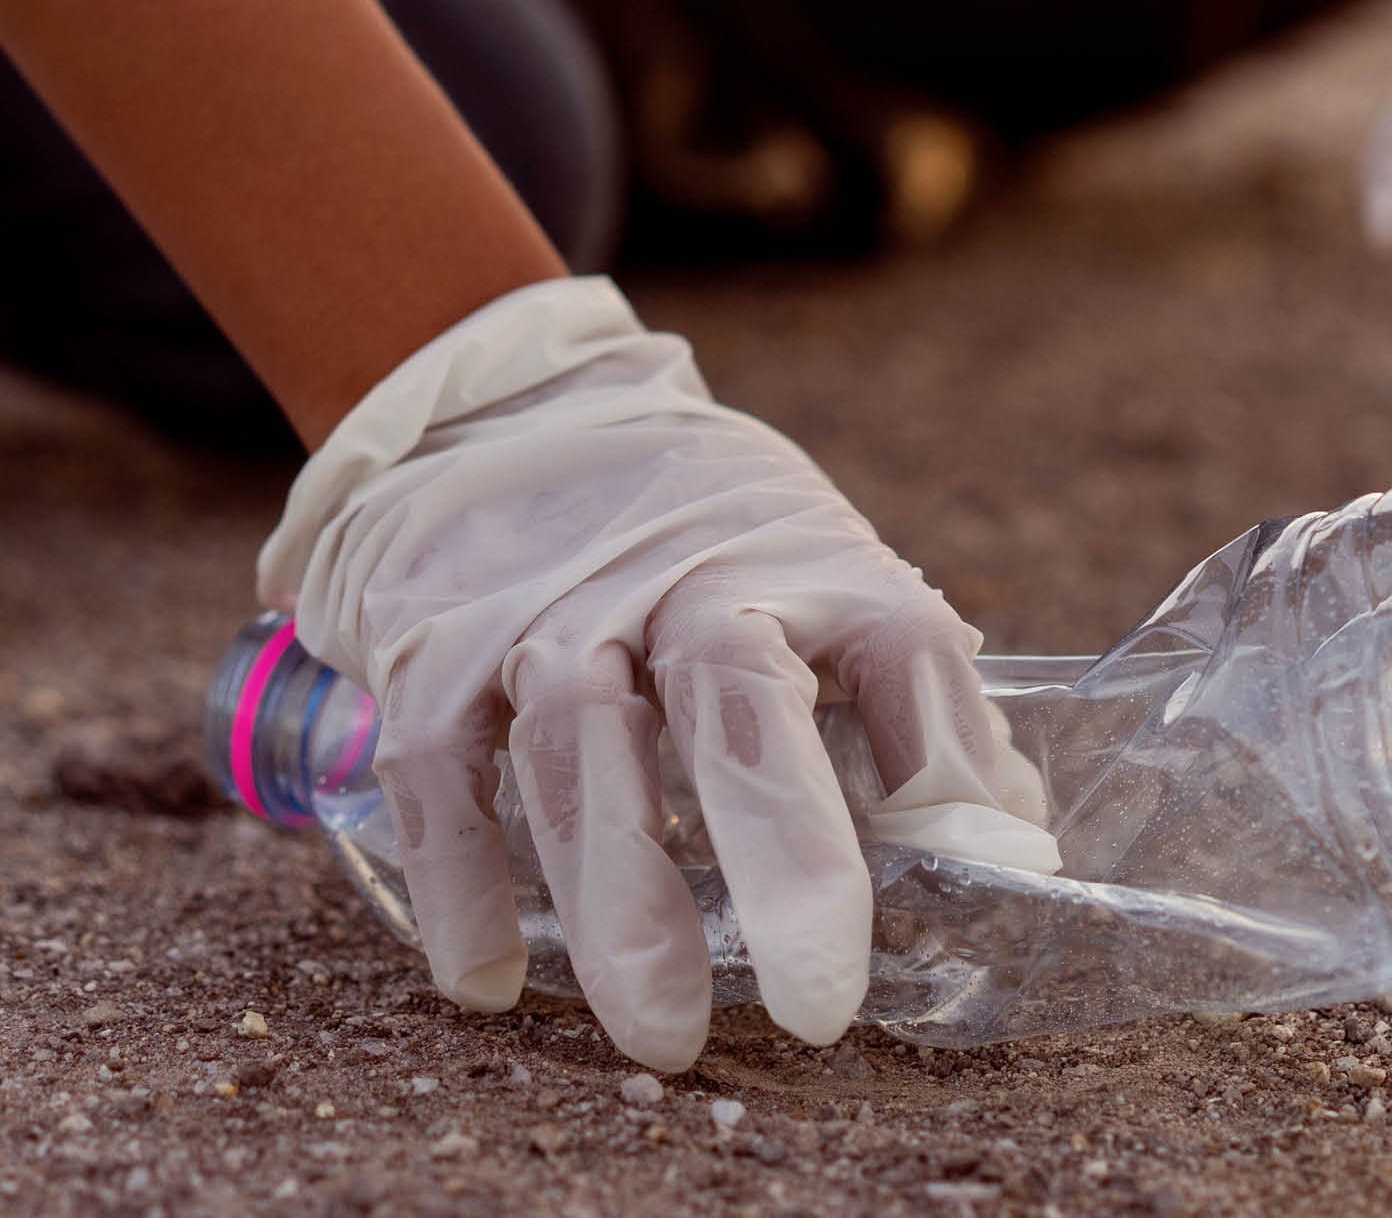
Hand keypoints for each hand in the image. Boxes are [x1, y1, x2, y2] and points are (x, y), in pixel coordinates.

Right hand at [259, 277, 1056, 1070]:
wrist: (506, 411)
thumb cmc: (696, 531)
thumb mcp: (813, 567)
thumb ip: (899, 698)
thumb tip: (1003, 857)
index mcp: (797, 556)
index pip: (898, 642)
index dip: (944, 764)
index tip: (972, 887)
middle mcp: (675, 572)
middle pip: (732, 688)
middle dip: (778, 843)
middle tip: (817, 999)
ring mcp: (546, 605)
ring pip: (577, 735)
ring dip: (617, 888)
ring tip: (658, 1028)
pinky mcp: (436, 642)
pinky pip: (440, 762)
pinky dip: (460, 874)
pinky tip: (489, 978)